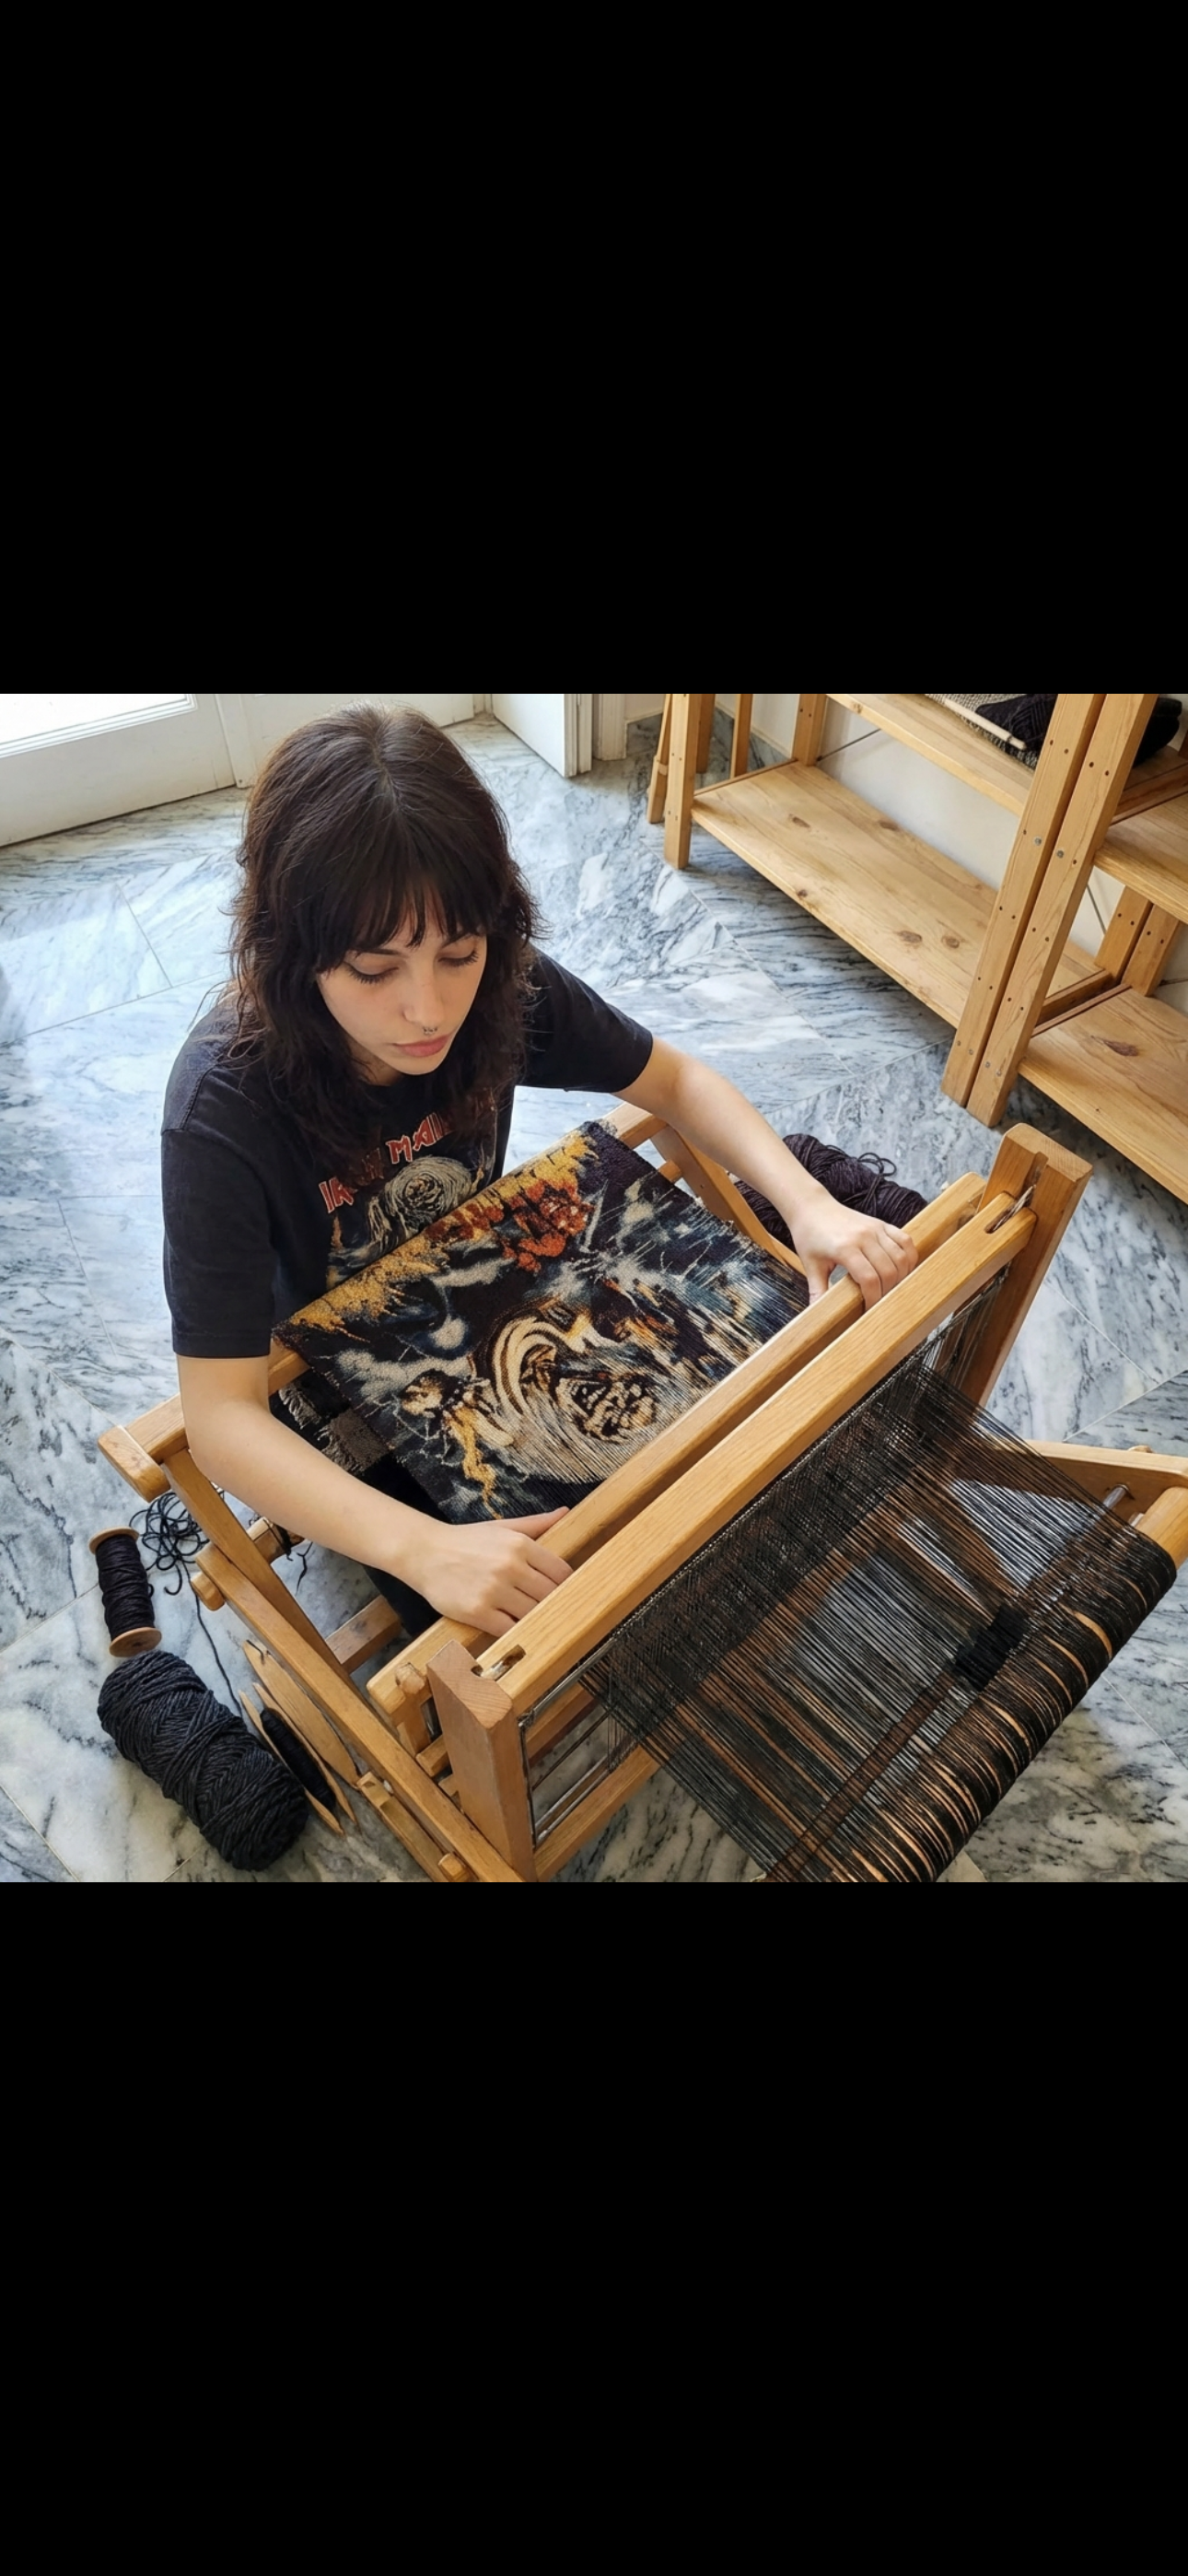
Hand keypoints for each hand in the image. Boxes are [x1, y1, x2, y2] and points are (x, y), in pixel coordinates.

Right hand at [399, 1509, 572, 1637]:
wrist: (424, 1552)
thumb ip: (536, 1523)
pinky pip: (508, 1629)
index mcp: (520, 1544)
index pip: (561, 1572)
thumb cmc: (465, 1541)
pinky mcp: (478, 1612)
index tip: (562, 1591)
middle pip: (550, 1595)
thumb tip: (565, 1513)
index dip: (565, 1585)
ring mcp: (493, 1590)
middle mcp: (510, 1566)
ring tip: (532, 1619)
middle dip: (551, 1603)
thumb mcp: (502, 1527)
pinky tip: (512, 1627)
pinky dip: (514, 1631)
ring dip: (534, 1618)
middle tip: (551, 1609)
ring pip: (532, 1613)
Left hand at [789, 1188, 917, 1307]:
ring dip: (901, 1276)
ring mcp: (875, 1228)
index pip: (869, 1279)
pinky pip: (905, 1240)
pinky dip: (909, 1256)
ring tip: (891, 1288)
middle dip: (888, 1291)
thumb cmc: (809, 1235)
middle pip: (888, 1270)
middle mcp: (864, 1237)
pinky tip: (903, 1269)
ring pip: (901, 1257)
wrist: (812, 1207)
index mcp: (845, 1248)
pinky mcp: (882, 1224)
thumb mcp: (810, 1265)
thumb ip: (817, 1291)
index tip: (869, 1309)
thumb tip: (817, 1316)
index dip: (873, 1298)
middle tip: (880, 1301)